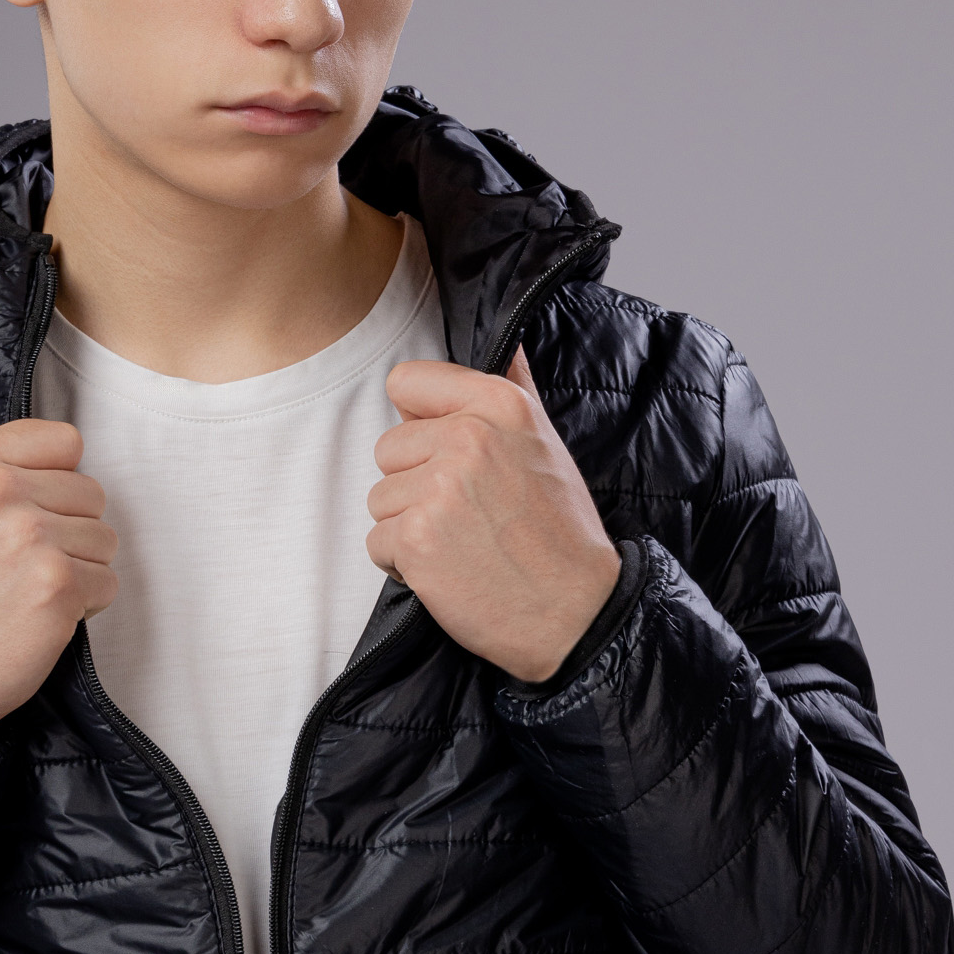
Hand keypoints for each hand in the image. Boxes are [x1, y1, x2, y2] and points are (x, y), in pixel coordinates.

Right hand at [0, 365, 117, 741]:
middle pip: (93, 492)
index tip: (18, 516)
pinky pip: (109, 583)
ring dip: (78, 570)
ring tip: (27, 589)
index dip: (54, 485)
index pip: (68, 442)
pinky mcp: (56, 584)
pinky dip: (84, 607)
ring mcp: (29, 536)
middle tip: (17, 565)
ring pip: (106, 539)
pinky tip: (39, 615)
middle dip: (68, 532)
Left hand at [366, 347, 619, 681]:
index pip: (405, 381)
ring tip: (462, 545)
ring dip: (409, 528)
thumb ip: (513, 387)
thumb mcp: (545, 443)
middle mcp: (467, 437)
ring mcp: (438, 487)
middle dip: (415, 485)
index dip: (418, 422)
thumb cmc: (561, 534)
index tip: (446, 453)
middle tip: (468, 515)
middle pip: (388, 448)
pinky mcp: (416, 537)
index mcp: (499, 403)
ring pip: (380, 498)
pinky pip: (377, 542)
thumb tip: (505, 341)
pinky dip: (404, 565)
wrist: (577, 613)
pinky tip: (449, 571)